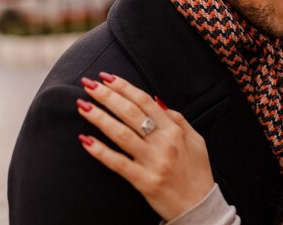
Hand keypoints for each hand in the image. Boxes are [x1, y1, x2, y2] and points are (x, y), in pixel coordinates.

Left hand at [76, 74, 213, 220]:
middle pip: (131, 113)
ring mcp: (154, 162)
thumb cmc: (197, 172)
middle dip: (108, 96)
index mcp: (175, 130)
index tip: (107, 78)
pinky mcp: (144, 181)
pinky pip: (118, 163)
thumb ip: (178, 119)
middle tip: (89, 84)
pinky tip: (85, 140)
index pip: (146, 101)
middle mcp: (164, 143)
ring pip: (122, 134)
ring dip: (100, 118)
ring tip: (82, 105)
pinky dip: (100, 152)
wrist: (200, 206)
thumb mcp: (195, 140)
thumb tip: (156, 100)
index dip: (125, 87)